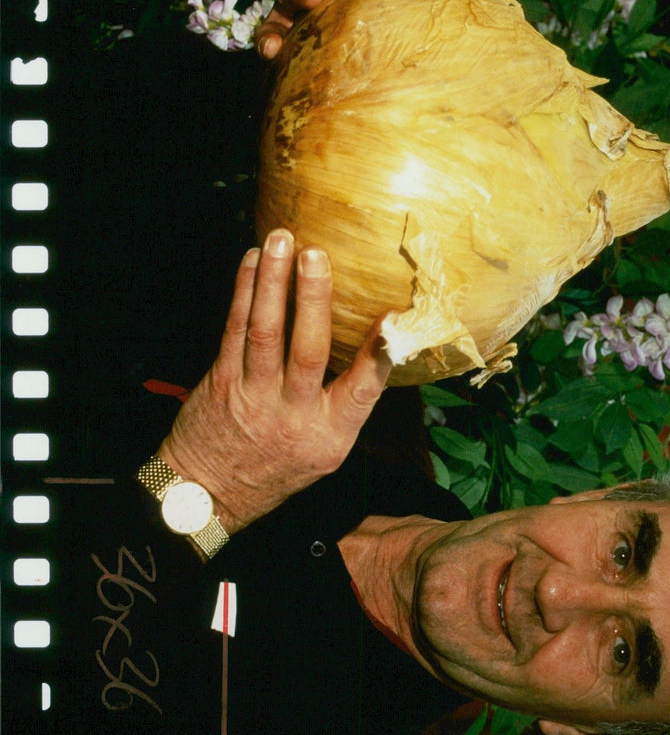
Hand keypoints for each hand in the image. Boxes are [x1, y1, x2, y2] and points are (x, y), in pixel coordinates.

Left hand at [157, 229, 392, 535]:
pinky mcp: (222, 381)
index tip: (393, 317)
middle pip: (309, 349)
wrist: (210, 492)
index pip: (363, 389)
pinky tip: (253, 261)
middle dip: (314, 298)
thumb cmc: (277, 465)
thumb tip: (380, 344)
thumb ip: (346, 403)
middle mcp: (294, 414)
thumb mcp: (326, 451)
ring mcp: (255, 396)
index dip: (380, 353)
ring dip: (273, 282)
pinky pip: (234, 329)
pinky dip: (244, 291)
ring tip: (281, 241)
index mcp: (330, 433)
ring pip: (266, 331)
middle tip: (316, 255)